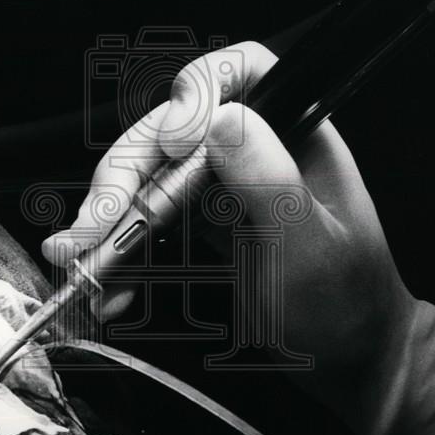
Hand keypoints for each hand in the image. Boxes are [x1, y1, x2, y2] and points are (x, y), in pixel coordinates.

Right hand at [41, 41, 419, 412]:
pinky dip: (124, 252)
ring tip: (81, 267)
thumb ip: (267, 180)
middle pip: (172, 130)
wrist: (352, 362)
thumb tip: (217, 118)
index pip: (243, 72)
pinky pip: (151, 219)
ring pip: (150, 175)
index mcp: (296, 136)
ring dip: (108, 220)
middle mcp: (256, 150)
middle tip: (90, 231)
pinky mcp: (207, 221)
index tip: (172, 146)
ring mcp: (227, 185)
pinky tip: (114, 292)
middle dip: (123, 175)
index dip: (195, 91)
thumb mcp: (307, 246)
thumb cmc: (345, 306)